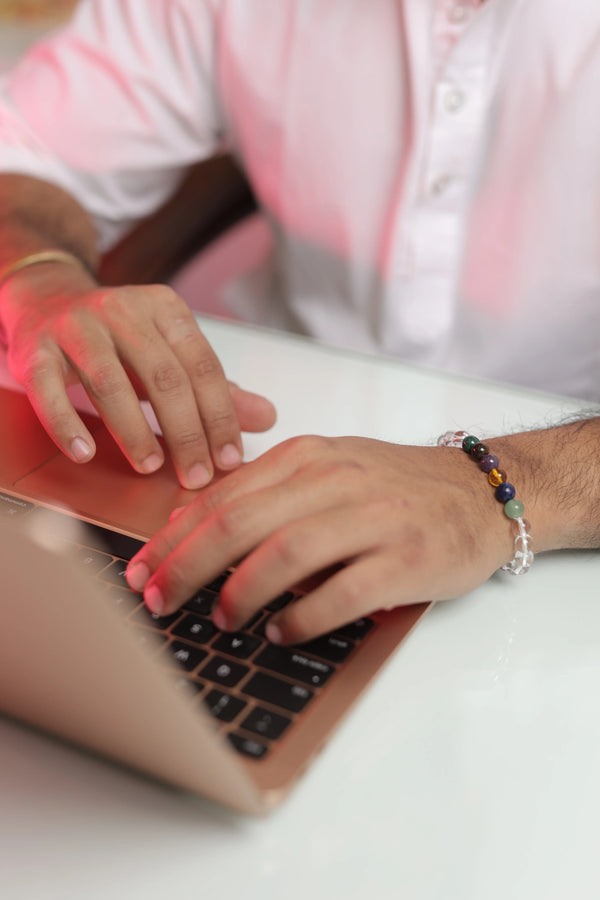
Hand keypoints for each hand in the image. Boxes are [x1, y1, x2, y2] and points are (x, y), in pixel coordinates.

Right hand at [2, 264, 275, 487]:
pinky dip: (67, 423)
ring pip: (109, 381)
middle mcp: (123, 311)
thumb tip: (267, 418)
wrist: (47, 299)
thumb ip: (215, 388)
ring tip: (149, 467)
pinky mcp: (34, 347)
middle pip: (163, 376)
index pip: (203, 366)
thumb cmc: (118, 337)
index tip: (229, 459)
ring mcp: (76, 326)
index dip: (220, 416)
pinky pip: (49, 388)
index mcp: (165, 309)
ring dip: (133, 430)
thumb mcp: (170, 354)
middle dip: (185, 432)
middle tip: (195, 476)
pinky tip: (85, 453)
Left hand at [126, 435, 517, 642]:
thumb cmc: (395, 486)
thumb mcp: (327, 469)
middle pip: (242, 524)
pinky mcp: (408, 559)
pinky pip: (343, 593)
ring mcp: (375, 519)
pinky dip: (302, 617)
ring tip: (222, 620)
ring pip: (287, 555)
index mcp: (308, 456)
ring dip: (241, 593)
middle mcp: (337, 480)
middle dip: (187, 567)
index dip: (173, 538)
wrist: (481, 491)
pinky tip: (282, 633)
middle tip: (159, 602)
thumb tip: (190, 526)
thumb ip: (265, 492)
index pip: (223, 496)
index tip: (142, 571)